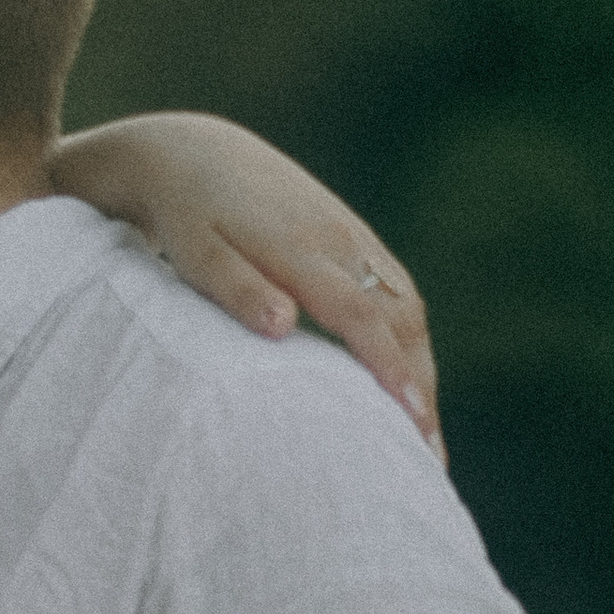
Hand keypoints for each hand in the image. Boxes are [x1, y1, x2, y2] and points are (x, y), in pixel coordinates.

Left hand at [53, 112, 442, 458]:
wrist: (191, 155)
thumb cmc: (184, 217)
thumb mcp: (195, 252)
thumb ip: (236, 289)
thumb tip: (282, 326)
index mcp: (303, 248)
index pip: (361, 317)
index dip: (390, 369)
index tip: (411, 422)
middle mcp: (340, 241)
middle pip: (401, 318)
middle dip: (420, 386)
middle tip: (429, 458)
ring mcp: (352, 237)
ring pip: (407, 306)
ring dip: (423, 368)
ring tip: (424, 434)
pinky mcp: (353, 239)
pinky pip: (397, 293)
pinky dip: (411, 341)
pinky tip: (409, 381)